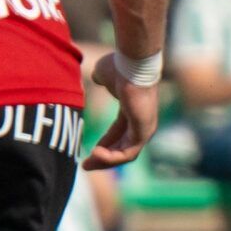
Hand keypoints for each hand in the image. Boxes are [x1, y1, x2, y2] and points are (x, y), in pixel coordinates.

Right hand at [85, 52, 161, 168]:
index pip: (118, 134)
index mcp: (132, 112)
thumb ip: (100, 79)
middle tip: (85, 166)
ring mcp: (144, 128)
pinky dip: (112, 158)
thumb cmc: (120, 67)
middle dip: (103, 159)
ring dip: (106, 161)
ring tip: (88, 162)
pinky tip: (96, 155)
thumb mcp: (104, 74)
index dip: (103, 144)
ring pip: (125, 154)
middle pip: (122, 148)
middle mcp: (141, 123)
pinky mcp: (144, 131)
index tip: (88, 152)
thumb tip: (96, 77)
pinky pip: (128, 153)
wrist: (132, 65)